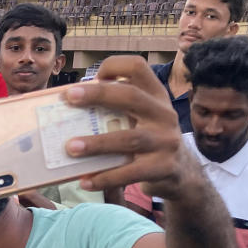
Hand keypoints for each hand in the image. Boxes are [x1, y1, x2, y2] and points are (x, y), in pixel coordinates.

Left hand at [61, 56, 193, 199]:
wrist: (179, 173)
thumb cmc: (146, 141)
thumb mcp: (141, 118)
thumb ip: (116, 109)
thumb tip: (68, 106)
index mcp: (156, 96)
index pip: (138, 67)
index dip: (114, 66)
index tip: (92, 77)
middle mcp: (164, 114)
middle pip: (131, 96)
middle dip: (98, 95)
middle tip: (70, 98)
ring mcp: (166, 141)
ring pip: (129, 138)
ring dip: (97, 143)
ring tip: (71, 147)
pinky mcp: (163, 168)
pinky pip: (130, 173)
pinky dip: (105, 178)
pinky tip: (85, 181)